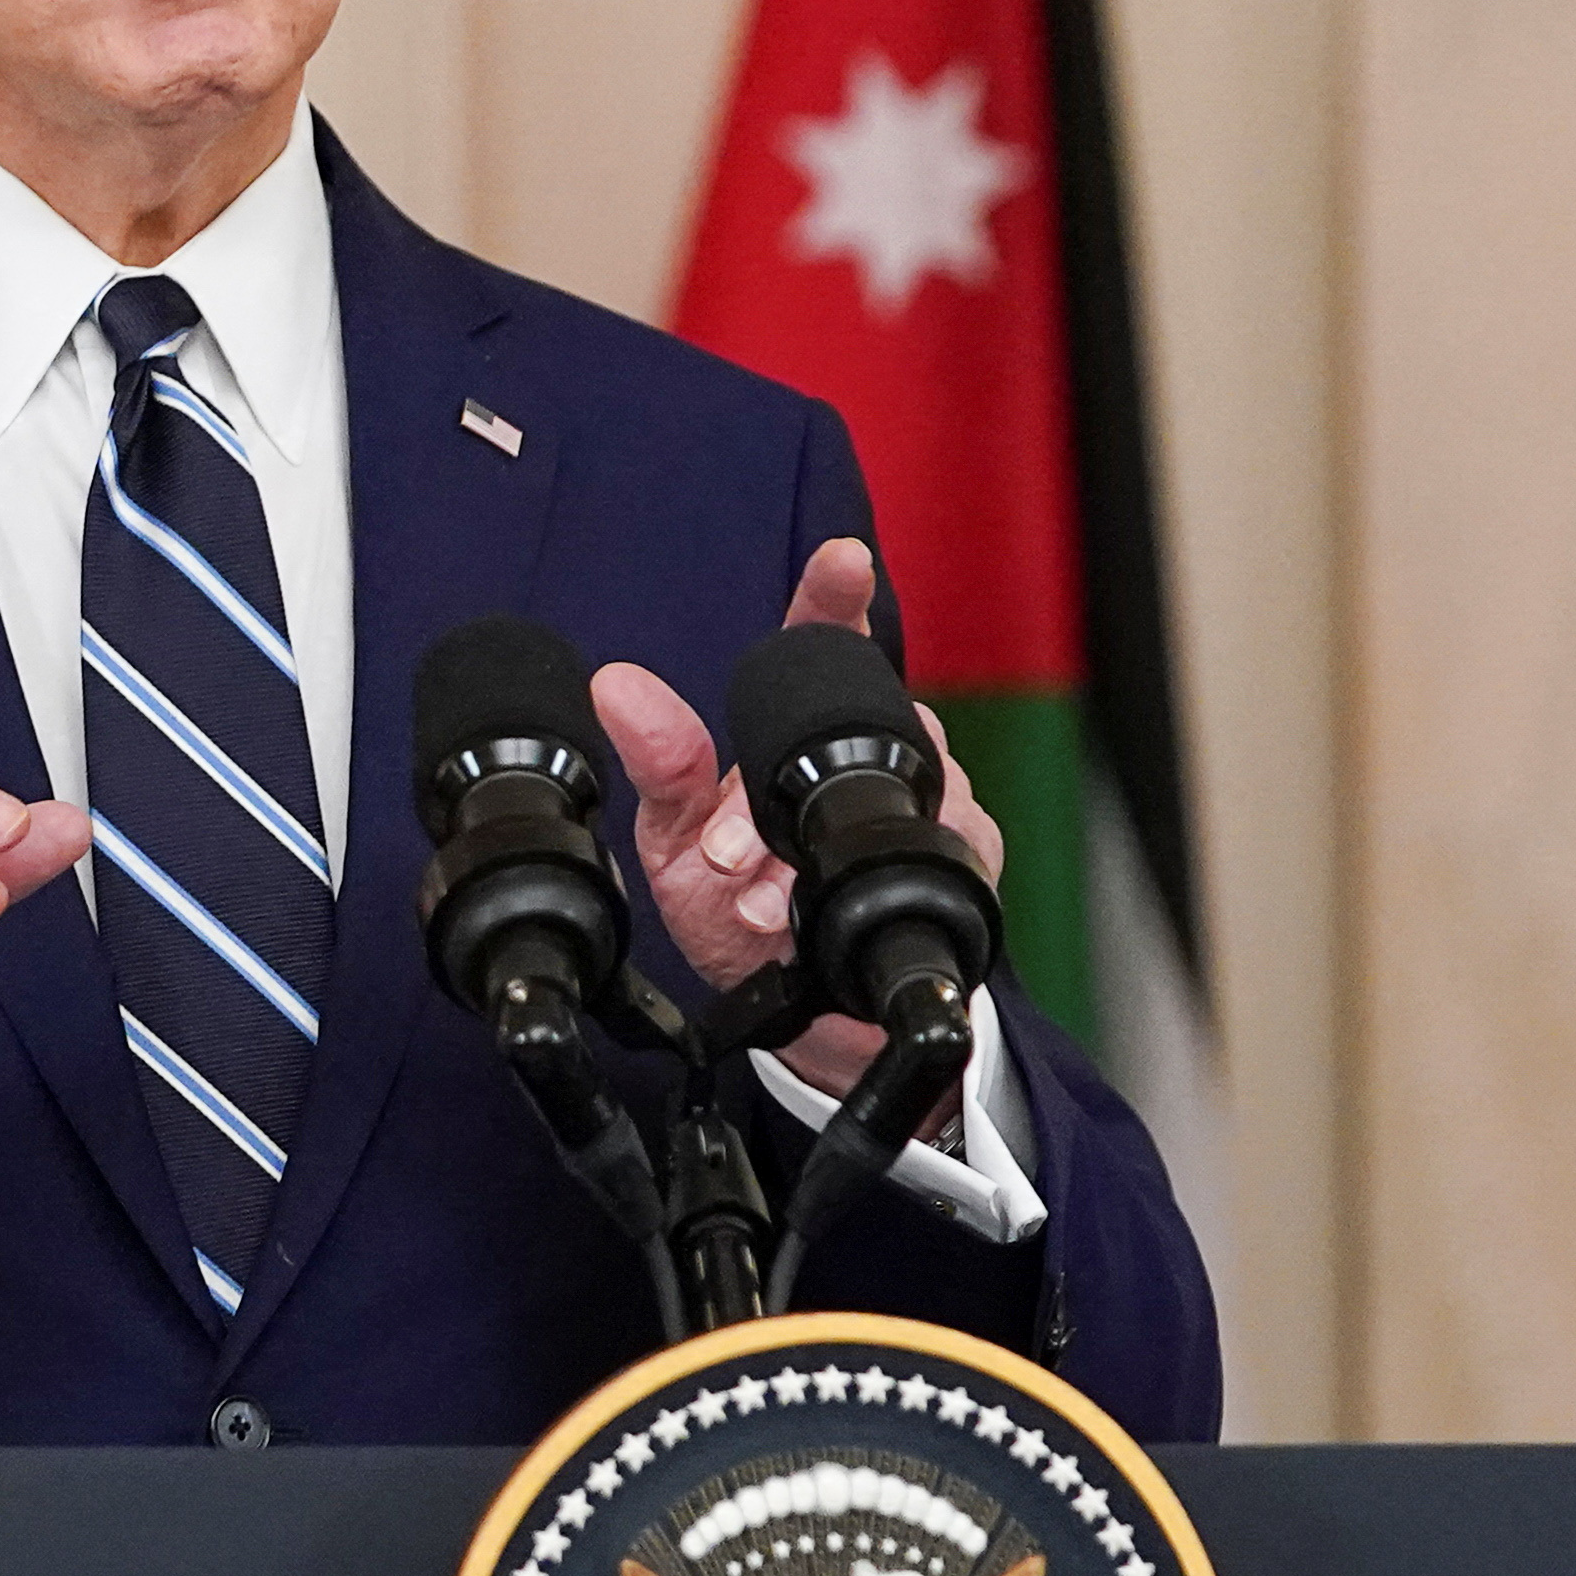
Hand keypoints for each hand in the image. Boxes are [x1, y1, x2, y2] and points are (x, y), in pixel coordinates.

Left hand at [586, 541, 1005, 1104]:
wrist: (798, 1012)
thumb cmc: (738, 911)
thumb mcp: (678, 843)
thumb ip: (659, 766)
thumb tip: (613, 687)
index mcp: (798, 736)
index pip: (829, 642)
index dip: (835, 598)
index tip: (841, 562)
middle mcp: (871, 754)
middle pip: (861, 724)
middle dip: (780, 793)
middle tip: (726, 854)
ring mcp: (929, 800)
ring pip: (887, 792)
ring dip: (799, 857)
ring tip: (749, 902)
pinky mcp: (962, 857)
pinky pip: (917, 852)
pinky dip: (849, 893)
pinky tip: (799, 926)